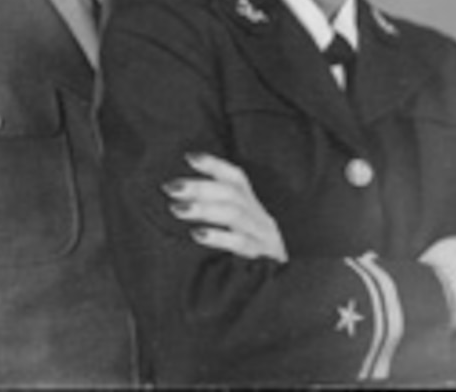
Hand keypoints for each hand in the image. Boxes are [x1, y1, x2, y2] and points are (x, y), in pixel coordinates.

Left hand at [161, 152, 286, 261]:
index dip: (214, 165)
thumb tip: (177, 202)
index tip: (189, 157)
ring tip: (177, 209)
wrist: (286, 298)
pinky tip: (197, 234)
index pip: (236, 179)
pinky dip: (218, 236)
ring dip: (203, 208)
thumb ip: (218, 215)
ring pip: (235, 214)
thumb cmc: (251, 261)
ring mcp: (264, 238)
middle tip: (170, 188)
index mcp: (253, 209)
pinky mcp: (264, 260)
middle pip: (231, 193)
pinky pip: (241, 244)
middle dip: (199, 187)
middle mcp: (261, 219)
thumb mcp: (239, 233)